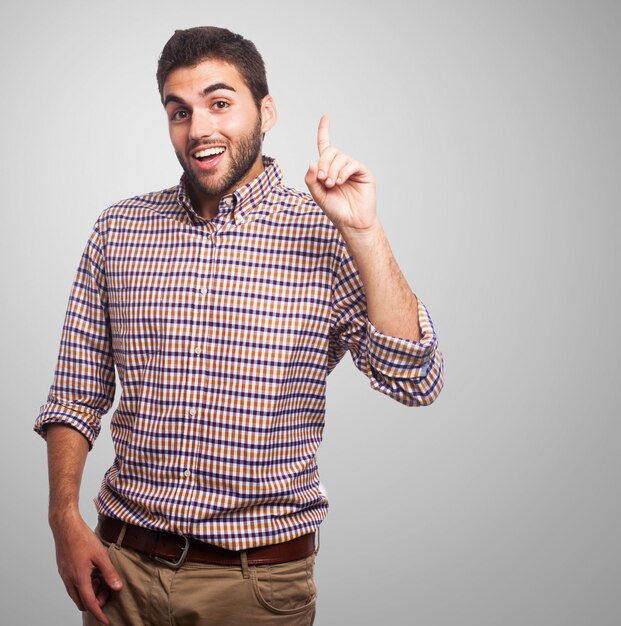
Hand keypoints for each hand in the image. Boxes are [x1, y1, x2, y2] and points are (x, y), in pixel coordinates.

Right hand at [51, 513, 122, 624]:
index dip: (99, 613)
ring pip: (76, 594)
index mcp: (79, 578)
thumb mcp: (100, 555)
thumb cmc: (82, 538)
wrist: (65, 527)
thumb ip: (109, 572)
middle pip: (82, 602)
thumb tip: (117, 587)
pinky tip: (93, 572)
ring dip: (89, 593)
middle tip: (107, 590)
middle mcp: (70, 580)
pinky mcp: (64, 570)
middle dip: (95, 602)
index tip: (105, 621)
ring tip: (101, 579)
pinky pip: (73, 585)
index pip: (90, 603)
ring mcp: (65, 576)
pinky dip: (83, 585)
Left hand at [305, 115, 377, 234]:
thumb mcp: (317, 194)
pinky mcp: (363, 172)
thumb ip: (311, 179)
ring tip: (331, 185)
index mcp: (328, 168)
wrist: (351, 221)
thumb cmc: (335, 209)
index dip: (324, 131)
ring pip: (340, 158)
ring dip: (332, 170)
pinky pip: (352, 164)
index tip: (325, 117)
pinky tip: (340, 182)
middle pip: (330, 151)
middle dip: (323, 163)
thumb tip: (312, 162)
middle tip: (323, 180)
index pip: (325, 145)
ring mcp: (352, 168)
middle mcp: (340, 166)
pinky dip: (343, 172)